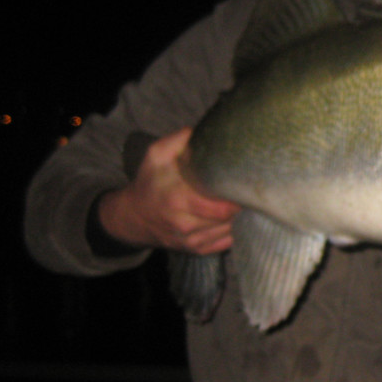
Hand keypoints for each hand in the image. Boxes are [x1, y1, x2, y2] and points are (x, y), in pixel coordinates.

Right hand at [97, 127, 239, 253]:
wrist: (132, 216)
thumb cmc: (149, 182)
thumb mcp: (156, 155)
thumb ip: (178, 140)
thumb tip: (201, 131)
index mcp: (177, 199)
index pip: (219, 206)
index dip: (236, 196)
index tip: (245, 182)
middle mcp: (184, 224)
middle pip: (228, 219)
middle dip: (242, 206)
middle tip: (250, 191)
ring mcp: (190, 241)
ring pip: (229, 232)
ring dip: (240, 219)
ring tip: (245, 202)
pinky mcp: (196, 250)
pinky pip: (225, 244)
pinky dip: (234, 233)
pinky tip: (238, 219)